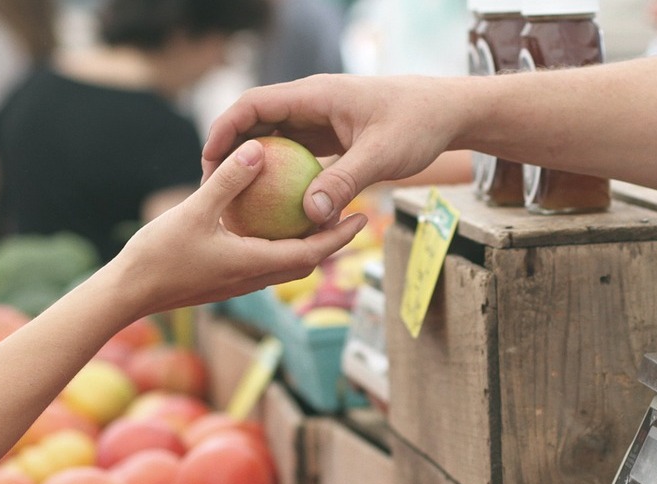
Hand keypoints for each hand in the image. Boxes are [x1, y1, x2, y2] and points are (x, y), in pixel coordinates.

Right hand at [113, 138, 367, 318]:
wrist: (127, 293)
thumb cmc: (158, 255)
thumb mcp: (195, 211)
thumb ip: (228, 181)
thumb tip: (258, 149)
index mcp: (254, 264)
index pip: (311, 253)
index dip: (340, 236)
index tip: (362, 218)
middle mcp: (253, 278)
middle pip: (305, 260)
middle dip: (331, 240)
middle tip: (351, 214)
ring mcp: (238, 282)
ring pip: (284, 263)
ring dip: (305, 244)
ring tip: (317, 215)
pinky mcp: (223, 280)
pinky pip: (262, 261)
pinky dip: (277, 244)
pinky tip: (268, 222)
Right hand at [202, 74, 461, 226]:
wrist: (447, 113)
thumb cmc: (418, 124)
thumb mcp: (381, 155)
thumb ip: (345, 182)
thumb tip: (310, 215)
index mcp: (315, 95)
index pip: (254, 104)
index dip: (225, 130)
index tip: (209, 161)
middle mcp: (312, 104)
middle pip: (256, 122)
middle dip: (231, 152)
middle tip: (213, 188)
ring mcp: (320, 120)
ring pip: (275, 140)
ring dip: (255, 166)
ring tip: (236, 201)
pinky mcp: (331, 137)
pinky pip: (296, 155)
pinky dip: (282, 176)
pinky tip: (275, 208)